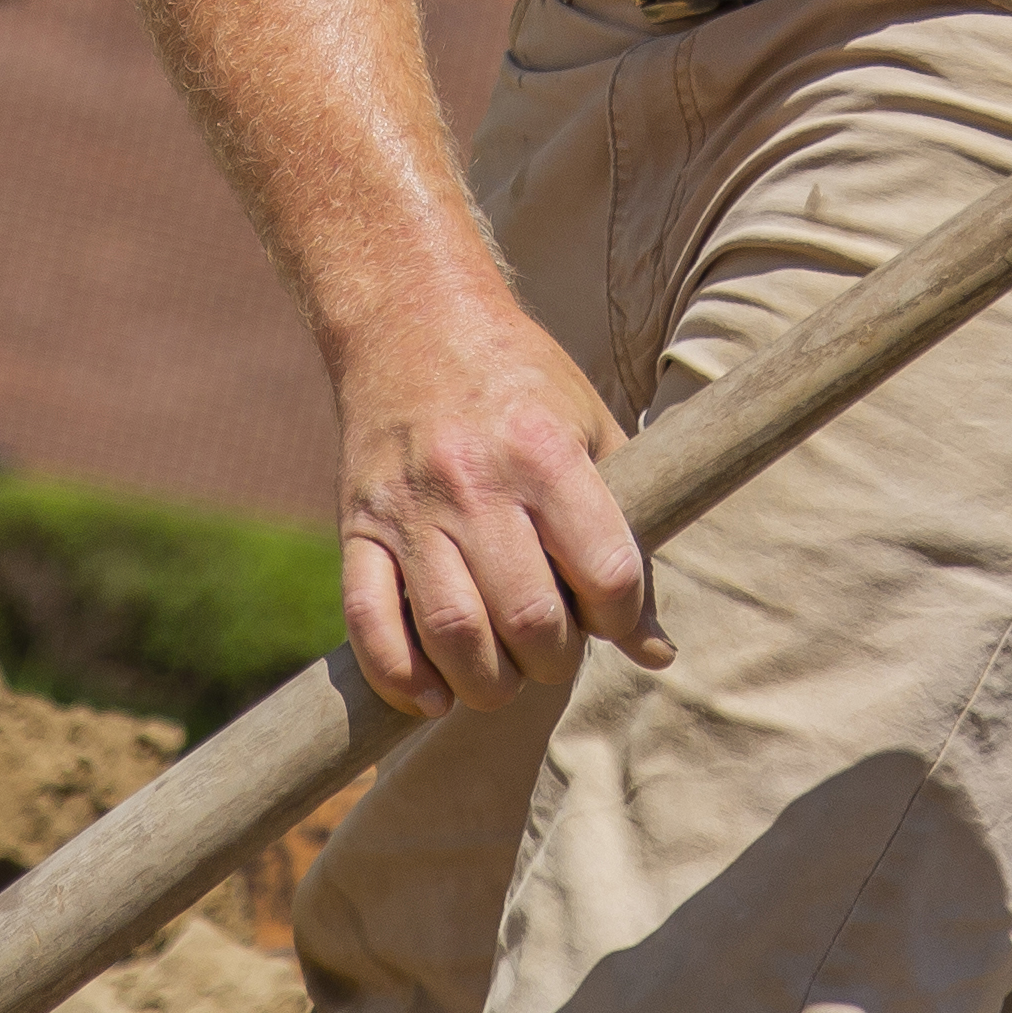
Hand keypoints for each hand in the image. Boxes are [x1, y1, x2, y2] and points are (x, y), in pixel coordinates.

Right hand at [332, 283, 664, 716]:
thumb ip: (627, 538)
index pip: (606, 574)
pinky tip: (432, 693)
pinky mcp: (355, 527)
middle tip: (552, 651)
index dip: (620, 618)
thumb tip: (656, 652)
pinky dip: (400, 677)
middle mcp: (476, 482)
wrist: (410, 319)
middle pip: (530, 619)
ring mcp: (410, 508)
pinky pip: (368, 624)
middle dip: (554, 662)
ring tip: (501, 674)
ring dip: (487, 684)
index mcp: (547, 453)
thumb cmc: (521, 384)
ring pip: (452, 634)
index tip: (610, 616)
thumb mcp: (592, 432)